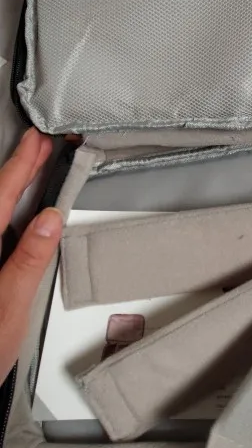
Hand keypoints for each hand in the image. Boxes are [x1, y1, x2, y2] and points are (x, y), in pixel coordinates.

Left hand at [0, 129, 62, 385]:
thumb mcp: (9, 307)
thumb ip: (28, 260)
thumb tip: (47, 218)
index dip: (21, 166)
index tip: (38, 140)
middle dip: (18, 169)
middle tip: (40, 143)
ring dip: (12, 188)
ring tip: (34, 165)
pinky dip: (8, 214)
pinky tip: (20, 212)